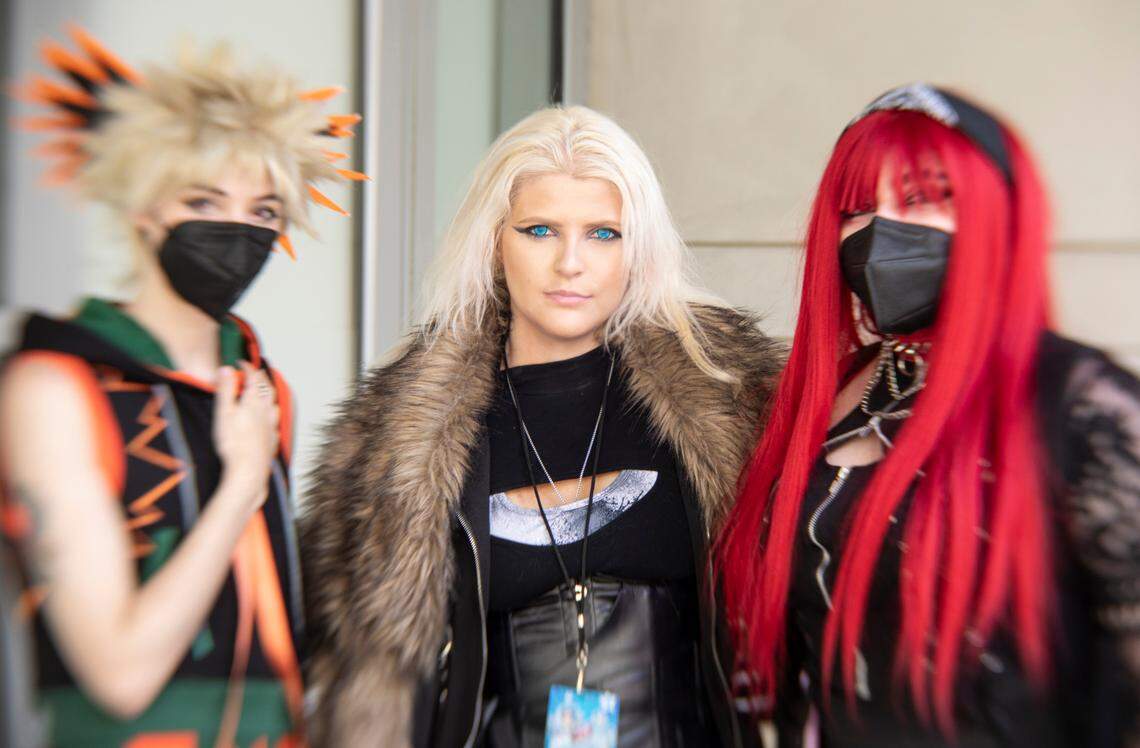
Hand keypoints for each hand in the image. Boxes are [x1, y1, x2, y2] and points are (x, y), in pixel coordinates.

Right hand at [212, 362, 279, 508]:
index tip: (240, 362)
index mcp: (254, 402)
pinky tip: (269, 420)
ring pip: (274, 405)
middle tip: (254, 372)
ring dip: (269, 395)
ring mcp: (271, 426)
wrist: (248, 470)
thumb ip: (226, 390)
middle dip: (261, 378)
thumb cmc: (233, 442)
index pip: (253, 378)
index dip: (247, 368)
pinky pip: (274, 423)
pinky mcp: (272, 441)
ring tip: (264, 392)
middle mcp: (266, 412)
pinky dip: (271, 415)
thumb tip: (227, 369)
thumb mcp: (224, 413)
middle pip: (267, 389)